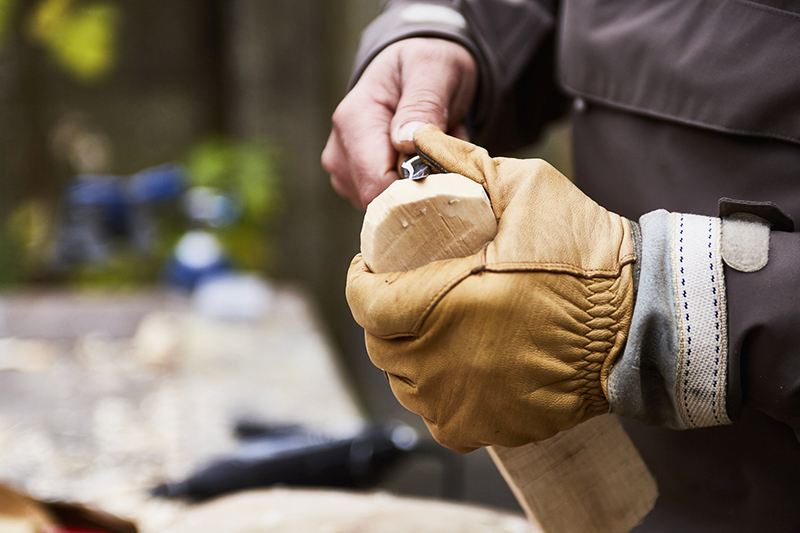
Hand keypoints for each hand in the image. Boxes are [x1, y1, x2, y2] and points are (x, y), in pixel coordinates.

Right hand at [321, 38, 476, 208]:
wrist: (415, 69)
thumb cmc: (427, 66)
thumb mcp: (433, 71)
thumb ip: (423, 104)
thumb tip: (405, 141)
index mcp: (354, 121)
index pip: (378, 184)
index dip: (417, 192)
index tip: (451, 177)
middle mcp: (340, 152)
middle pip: (382, 201)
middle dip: (423, 188)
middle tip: (448, 155)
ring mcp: (345, 172)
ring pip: (388, 207)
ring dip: (422, 188)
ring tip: (435, 153)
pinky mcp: (356, 184)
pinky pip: (390, 204)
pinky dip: (414, 189)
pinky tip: (423, 163)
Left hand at [346, 126, 636, 451]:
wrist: (640, 324)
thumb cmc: (585, 255)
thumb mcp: (528, 189)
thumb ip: (466, 163)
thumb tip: (418, 138)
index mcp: (442, 305)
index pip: (366, 303)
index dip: (362, 280)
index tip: (374, 265)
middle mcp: (441, 363)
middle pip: (381, 343)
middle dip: (385, 314)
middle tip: (408, 290)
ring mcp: (461, 403)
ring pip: (404, 381)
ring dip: (408, 352)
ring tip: (432, 324)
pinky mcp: (485, 429)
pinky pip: (437, 414)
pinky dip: (436, 390)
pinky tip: (456, 365)